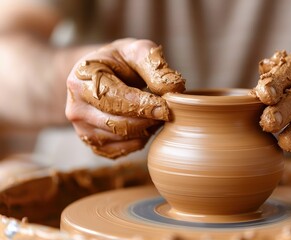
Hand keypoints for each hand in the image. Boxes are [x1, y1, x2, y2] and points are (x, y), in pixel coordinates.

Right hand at [66, 39, 184, 158]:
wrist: (101, 74)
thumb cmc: (121, 61)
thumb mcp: (137, 51)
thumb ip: (155, 66)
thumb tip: (175, 88)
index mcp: (81, 80)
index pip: (116, 99)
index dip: (144, 106)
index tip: (167, 108)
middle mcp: (75, 107)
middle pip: (118, 124)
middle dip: (148, 120)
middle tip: (168, 113)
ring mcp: (81, 128)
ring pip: (120, 139)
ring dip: (145, 131)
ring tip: (157, 115)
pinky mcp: (91, 143)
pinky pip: (119, 151)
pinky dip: (138, 141)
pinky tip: (147, 126)